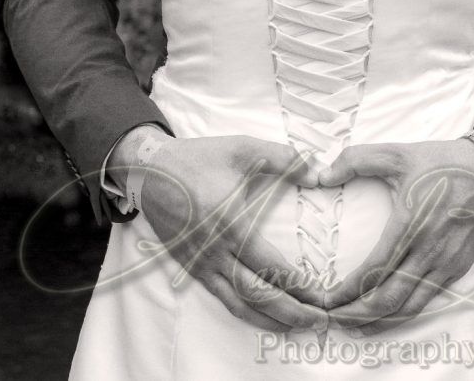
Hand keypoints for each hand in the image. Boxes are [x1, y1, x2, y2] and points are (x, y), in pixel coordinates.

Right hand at [134, 135, 328, 331]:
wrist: (152, 171)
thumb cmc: (200, 159)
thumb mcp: (244, 149)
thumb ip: (284, 159)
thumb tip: (317, 173)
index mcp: (230, 224)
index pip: (270, 265)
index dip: (297, 283)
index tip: (321, 292)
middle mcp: (215, 251)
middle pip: (257, 294)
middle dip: (292, 311)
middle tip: (319, 320)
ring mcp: (201, 264)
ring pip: (239, 304)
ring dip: (271, 319)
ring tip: (298, 325)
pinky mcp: (192, 267)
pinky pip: (222, 298)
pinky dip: (246, 312)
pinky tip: (264, 316)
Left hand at [319, 139, 473, 334]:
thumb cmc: (440, 162)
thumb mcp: (395, 153)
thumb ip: (355, 160)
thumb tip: (322, 175)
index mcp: (410, 224)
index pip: (374, 271)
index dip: (348, 291)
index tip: (327, 299)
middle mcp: (429, 251)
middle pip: (389, 299)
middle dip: (357, 315)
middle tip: (333, 319)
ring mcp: (446, 264)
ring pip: (409, 307)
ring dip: (380, 322)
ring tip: (355, 325)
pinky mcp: (457, 269)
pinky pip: (427, 300)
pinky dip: (403, 313)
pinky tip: (388, 314)